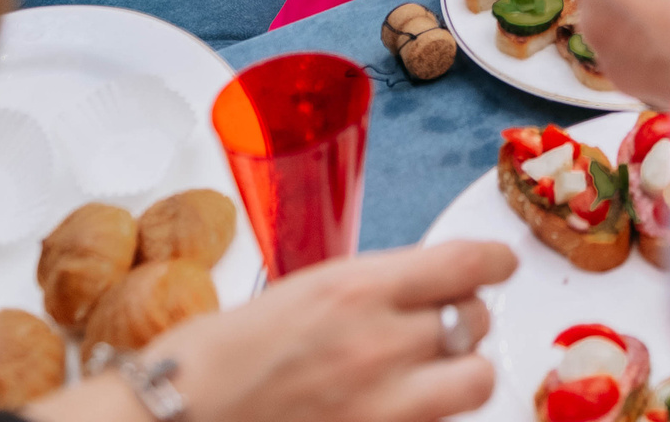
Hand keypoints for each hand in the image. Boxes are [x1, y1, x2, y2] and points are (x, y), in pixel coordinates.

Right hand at [27, 241, 514, 421]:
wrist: (172, 421)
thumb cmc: (215, 360)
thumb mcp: (301, 294)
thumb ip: (368, 291)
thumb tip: (419, 290)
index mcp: (356, 289)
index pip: (466, 264)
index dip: (492, 264)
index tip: (497, 266)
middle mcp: (380, 344)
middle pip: (474, 321)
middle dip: (462, 319)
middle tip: (437, 325)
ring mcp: (384, 403)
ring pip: (475, 380)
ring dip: (459, 371)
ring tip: (428, 371)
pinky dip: (427, 413)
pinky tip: (398, 406)